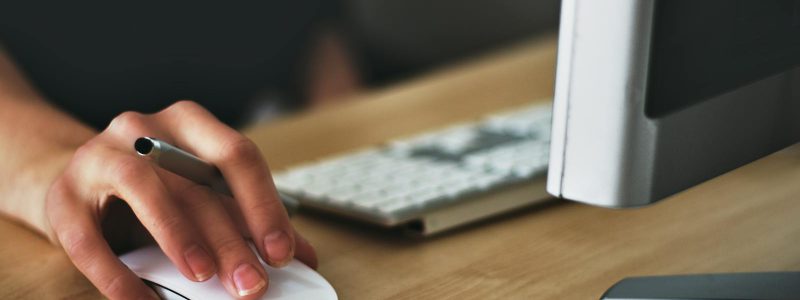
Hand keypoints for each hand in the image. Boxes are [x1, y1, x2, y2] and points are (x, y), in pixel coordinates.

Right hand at [45, 101, 316, 298]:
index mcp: (189, 124)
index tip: (283, 252)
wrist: (78, 180)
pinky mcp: (63, 197)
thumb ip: (247, 218)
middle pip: (195, 182)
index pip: (237, 155)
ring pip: (144, 188)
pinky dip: (118, 275)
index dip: (263, 205)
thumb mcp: (202, 193)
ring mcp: (98, 157)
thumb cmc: (154, 187)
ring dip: (179, 236)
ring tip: (204, 277)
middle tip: (253, 283)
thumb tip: (301, 254)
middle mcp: (143, 129)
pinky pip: (89, 238)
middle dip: (230, 238)